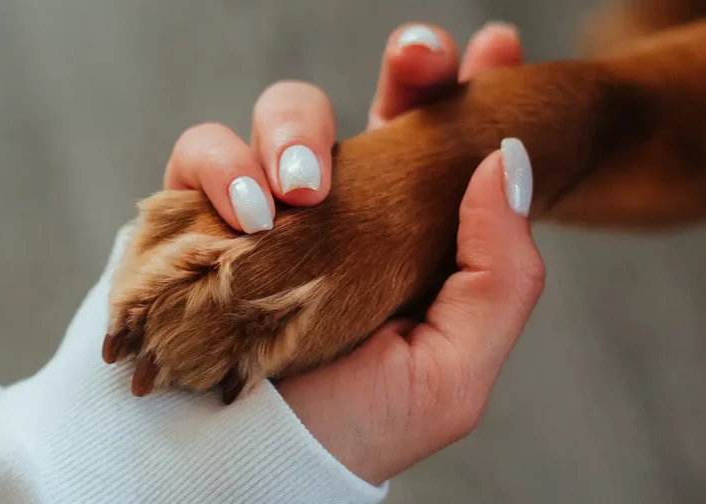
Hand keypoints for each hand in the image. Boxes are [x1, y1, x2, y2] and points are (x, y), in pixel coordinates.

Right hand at [161, 21, 541, 484]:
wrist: (239, 470)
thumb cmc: (347, 430)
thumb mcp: (451, 373)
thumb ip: (498, 275)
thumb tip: (507, 161)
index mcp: (407, 237)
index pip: (445, 147)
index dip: (469, 90)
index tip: (497, 48)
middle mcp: (341, 211)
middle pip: (375, 104)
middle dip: (406, 67)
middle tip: (419, 56)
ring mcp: (268, 207)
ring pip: (284, 112)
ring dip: (294, 129)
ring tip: (297, 192)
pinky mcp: (198, 214)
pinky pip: (201, 151)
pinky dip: (219, 167)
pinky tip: (245, 214)